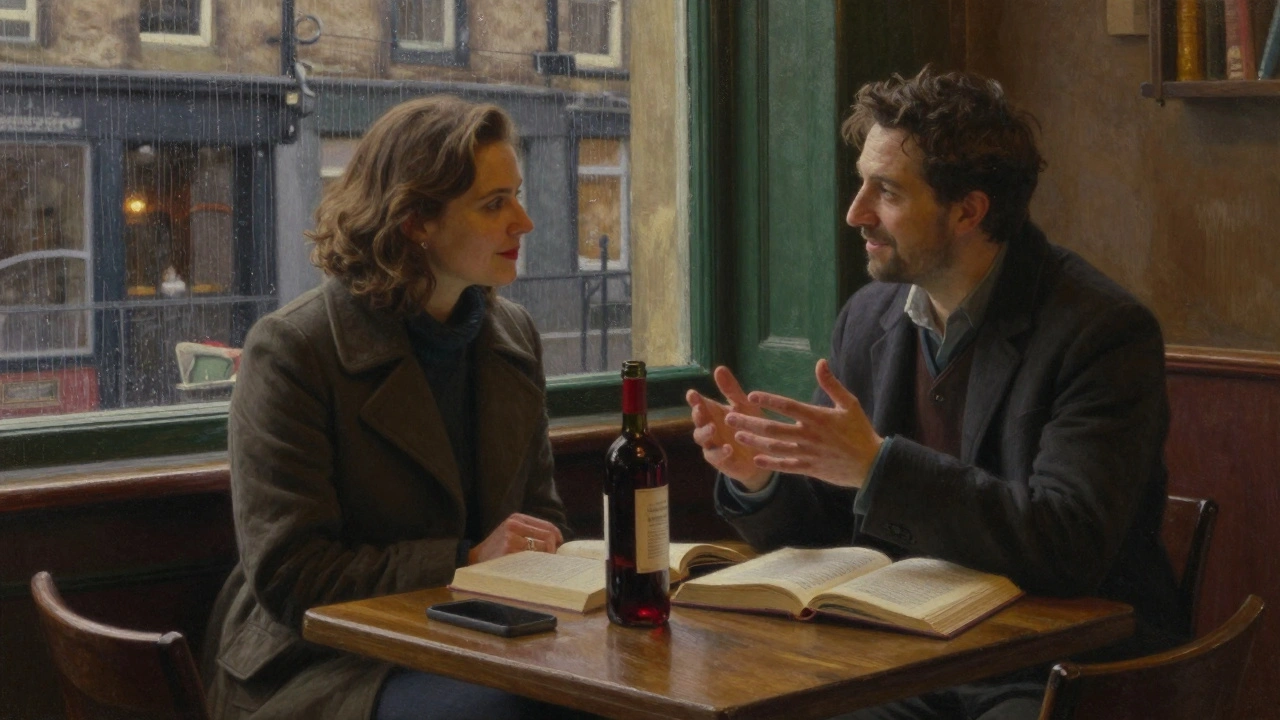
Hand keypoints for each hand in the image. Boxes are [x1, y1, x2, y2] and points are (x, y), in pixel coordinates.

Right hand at [468, 513, 563, 564]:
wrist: (474, 559)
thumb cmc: (497, 548)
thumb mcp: (511, 532)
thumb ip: (530, 532)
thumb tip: (557, 541)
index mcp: (517, 518)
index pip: (547, 526)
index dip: (557, 537)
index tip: (559, 545)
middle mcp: (514, 525)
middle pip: (548, 537)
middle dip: (552, 549)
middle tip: (550, 559)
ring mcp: (511, 538)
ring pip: (542, 549)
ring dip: (545, 558)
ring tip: (539, 564)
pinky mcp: (509, 552)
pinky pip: (532, 559)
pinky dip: (536, 565)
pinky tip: (532, 569)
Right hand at [686, 366, 773, 490]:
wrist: (763, 454)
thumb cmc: (750, 426)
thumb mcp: (744, 406)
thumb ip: (731, 390)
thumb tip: (719, 368)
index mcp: (713, 413)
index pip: (700, 404)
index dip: (695, 400)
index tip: (692, 393)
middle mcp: (709, 428)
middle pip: (698, 421)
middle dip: (697, 414)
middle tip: (699, 408)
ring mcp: (712, 444)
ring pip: (702, 438)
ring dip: (705, 433)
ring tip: (713, 428)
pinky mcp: (720, 461)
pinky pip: (716, 457)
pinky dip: (720, 452)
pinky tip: (728, 448)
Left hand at [726, 359, 882, 488]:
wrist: (871, 464)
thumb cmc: (860, 431)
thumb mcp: (849, 404)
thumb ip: (831, 384)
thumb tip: (820, 362)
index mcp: (817, 417)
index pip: (788, 406)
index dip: (769, 400)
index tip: (751, 395)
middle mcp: (809, 435)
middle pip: (773, 428)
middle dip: (749, 421)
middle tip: (729, 417)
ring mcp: (808, 453)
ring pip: (775, 447)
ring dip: (754, 440)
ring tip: (737, 434)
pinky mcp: (809, 468)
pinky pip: (785, 466)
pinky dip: (770, 463)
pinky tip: (755, 458)